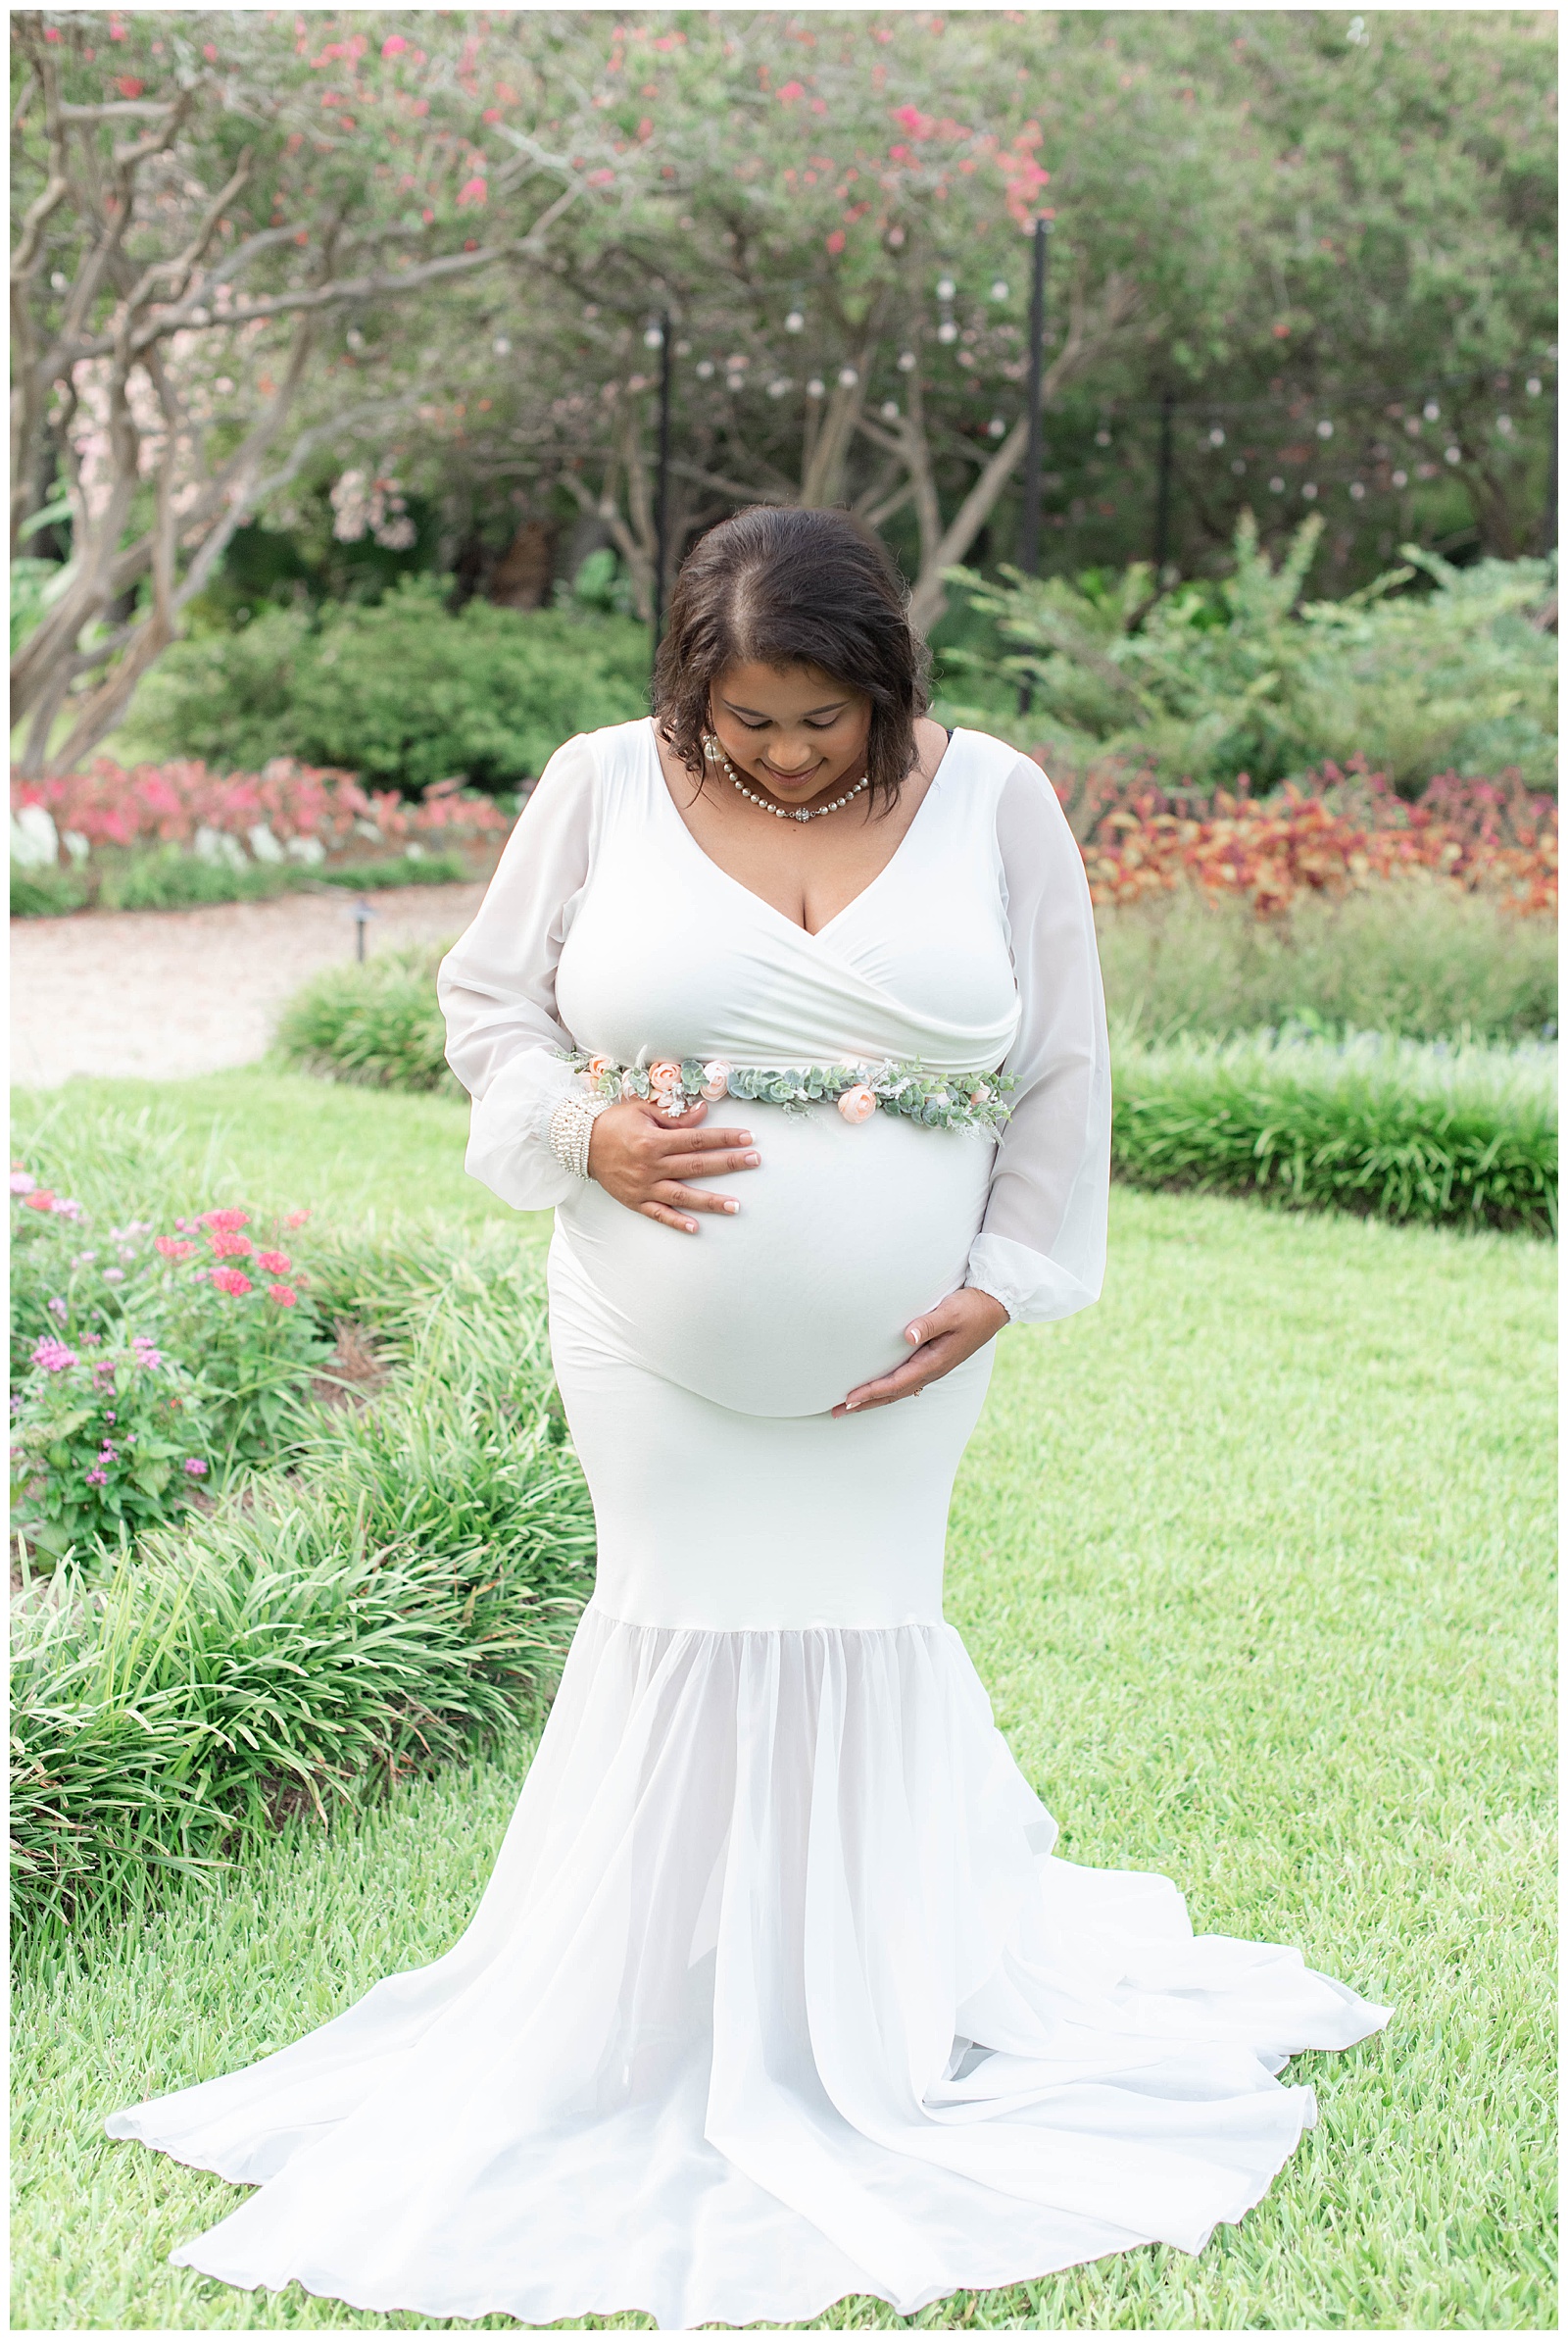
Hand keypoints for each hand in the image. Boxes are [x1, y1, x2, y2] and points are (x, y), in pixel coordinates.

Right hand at [586, 1097, 760, 1233]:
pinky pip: (658, 1214)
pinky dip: (676, 1222)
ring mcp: (644, 1186)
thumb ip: (674, 1117)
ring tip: (736, 1206)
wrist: (580, 1143)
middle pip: (697, 1166)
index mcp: (654, 1141)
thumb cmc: (614, 1123)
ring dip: (710, 1201)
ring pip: (682, 1196)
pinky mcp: (636, 1201)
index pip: (697, 1139)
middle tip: (755, 1161)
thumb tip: (703, 1113)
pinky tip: (696, 1228)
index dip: (724, 1138)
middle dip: (728, 1163)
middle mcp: (651, 1166)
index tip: (747, 1137)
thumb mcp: (642, 1111)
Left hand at [833, 1286, 1008, 1417]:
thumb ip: (929, 1323)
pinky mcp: (932, 1360)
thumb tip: (906, 1335)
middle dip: (865, 1403)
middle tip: (836, 1411)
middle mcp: (932, 1370)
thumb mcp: (951, 1311)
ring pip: (898, 1390)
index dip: (871, 1391)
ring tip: (849, 1405)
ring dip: (873, 1399)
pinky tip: (877, 1390)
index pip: (896, 1383)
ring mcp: (933, 1367)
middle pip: (893, 1393)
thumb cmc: (972, 1307)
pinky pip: (905, 1381)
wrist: (994, 1306)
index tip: (849, 1399)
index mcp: (934, 1362)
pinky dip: (886, 1389)